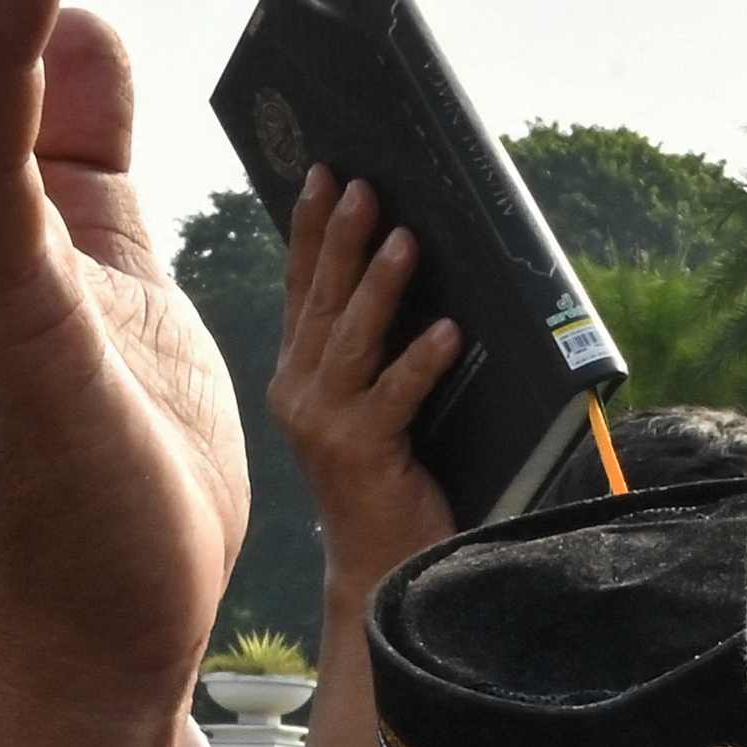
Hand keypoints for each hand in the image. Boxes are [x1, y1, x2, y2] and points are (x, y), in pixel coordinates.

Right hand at [275, 169, 464, 601]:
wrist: (384, 572)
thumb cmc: (391, 480)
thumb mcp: (373, 404)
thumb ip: (376, 350)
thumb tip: (410, 269)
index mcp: (299, 376)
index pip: (302, 288)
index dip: (313, 230)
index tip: (325, 174)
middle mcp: (300, 394)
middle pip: (322, 302)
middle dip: (343, 239)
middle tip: (365, 186)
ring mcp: (324, 426)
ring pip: (352, 341)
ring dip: (379, 286)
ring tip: (407, 238)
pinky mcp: (361, 455)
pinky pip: (396, 397)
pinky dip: (421, 361)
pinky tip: (448, 331)